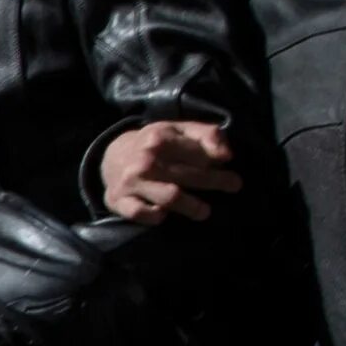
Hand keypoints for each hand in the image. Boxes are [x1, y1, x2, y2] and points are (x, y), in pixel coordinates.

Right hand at [100, 119, 240, 224]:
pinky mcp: (119, 201)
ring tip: (205, 211)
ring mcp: (132, 182)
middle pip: (189, 176)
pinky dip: (154, 216)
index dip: (216, 162)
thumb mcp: (178, 130)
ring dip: (192, 206)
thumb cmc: (154, 145)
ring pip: (170, 197)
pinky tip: (164, 215)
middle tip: (234, 185)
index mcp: (160, 138)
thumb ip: (206, 135)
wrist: (112, 157)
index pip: (198, 153)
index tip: (228, 167)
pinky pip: (140, 213)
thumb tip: (227, 155)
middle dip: (216, 182)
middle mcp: (145, 160)